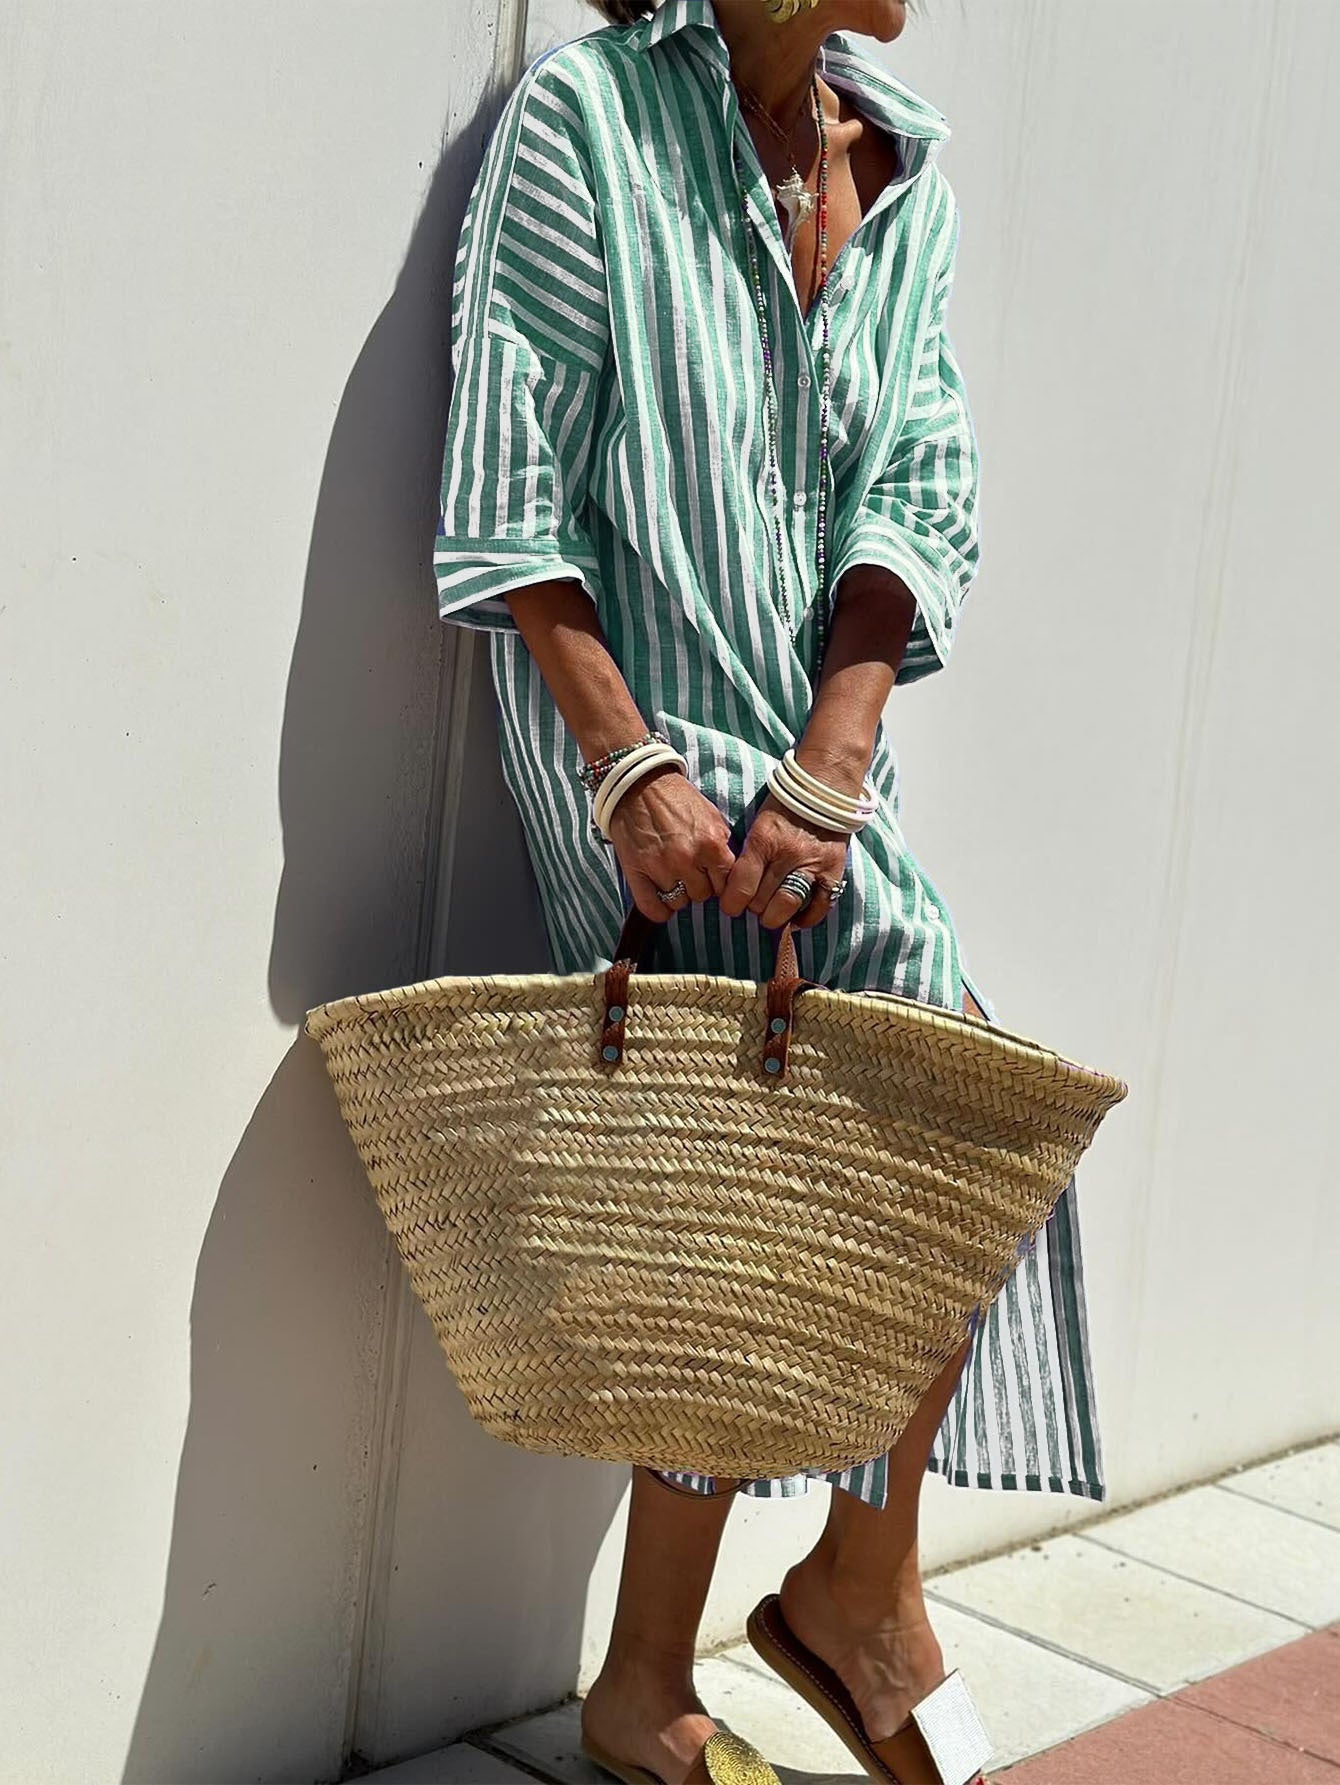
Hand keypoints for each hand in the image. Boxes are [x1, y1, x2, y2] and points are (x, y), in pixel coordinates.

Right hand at [607, 766, 736, 921]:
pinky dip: (659, 910)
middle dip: (698, 885)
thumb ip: (722, 844)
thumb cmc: (676, 798)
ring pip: (679, 903)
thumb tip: (728, 871)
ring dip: (678, 894)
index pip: (726, 883)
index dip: (719, 880)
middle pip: (703, 895)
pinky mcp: (637, 872)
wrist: (639, 783)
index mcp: (712, 844)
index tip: (711, 875)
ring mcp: (661, 867)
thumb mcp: (712, 816)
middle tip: (689, 871)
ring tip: (673, 877)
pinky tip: (661, 900)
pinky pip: (653, 908)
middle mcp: (688, 859)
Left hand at [719, 793, 848, 929]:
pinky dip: (806, 918)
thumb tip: (736, 889)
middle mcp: (789, 854)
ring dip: (775, 916)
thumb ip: (748, 855)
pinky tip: (794, 918)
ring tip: (771, 913)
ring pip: (788, 905)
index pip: (742, 885)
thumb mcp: (757, 825)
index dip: (732, 903)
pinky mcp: (833, 871)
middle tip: (753, 903)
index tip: (732, 905)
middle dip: (753, 907)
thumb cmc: (784, 807)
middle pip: (762, 900)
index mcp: (764, 840)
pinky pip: (820, 906)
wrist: (824, 789)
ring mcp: (813, 864)